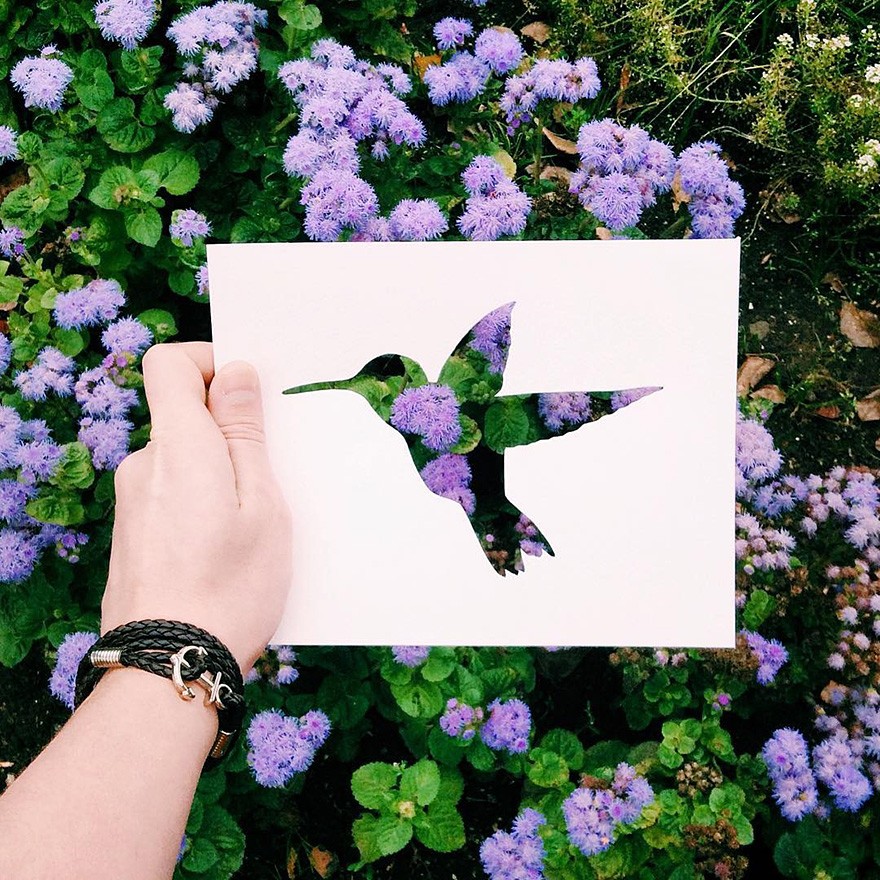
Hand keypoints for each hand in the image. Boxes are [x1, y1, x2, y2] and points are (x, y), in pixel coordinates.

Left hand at [100, 342, 291, 671]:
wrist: (170, 664)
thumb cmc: (231, 587)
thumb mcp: (263, 503)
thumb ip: (245, 432)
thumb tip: (236, 373)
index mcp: (179, 447)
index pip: (170, 363)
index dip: (209, 363)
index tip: (247, 393)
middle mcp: (144, 466)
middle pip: (183, 417)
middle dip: (228, 433)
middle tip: (270, 478)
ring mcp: (131, 502)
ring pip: (182, 462)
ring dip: (218, 476)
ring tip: (251, 527)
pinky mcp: (131, 533)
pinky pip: (171, 496)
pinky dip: (201, 504)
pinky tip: (226, 550)